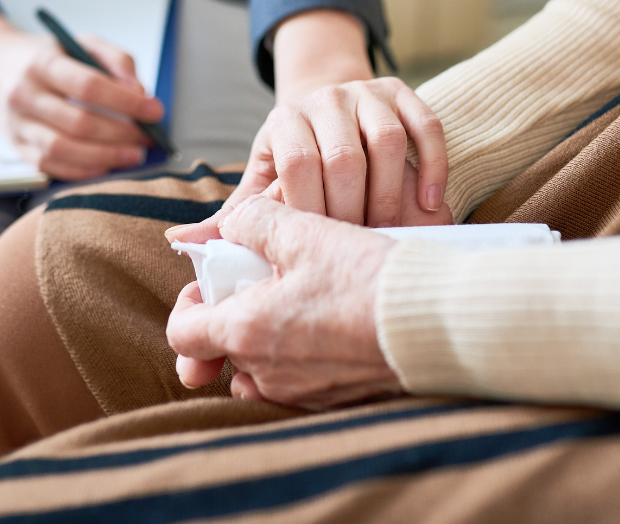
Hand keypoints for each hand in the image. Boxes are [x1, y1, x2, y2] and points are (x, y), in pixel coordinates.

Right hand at [0, 3, 162, 179]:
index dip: (126, 102)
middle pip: (78, 122)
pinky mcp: (16, 147)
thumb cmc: (49, 56)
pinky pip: (50, 167)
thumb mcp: (82, 43)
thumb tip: (139, 91)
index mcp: (43, 63)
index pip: (89, 86)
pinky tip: (107, 165)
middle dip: (121, 134)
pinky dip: (83, 171)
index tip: (155, 111)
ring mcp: (17, 124)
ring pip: (63, 149)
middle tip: (147, 137)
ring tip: (134, 155)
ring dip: (105, 157)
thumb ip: (117, 60)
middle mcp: (25, 94)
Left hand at [166, 195, 402, 409]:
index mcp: (248, 332)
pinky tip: (330, 320)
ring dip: (269, 334)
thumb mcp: (305, 232)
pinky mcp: (336, 399)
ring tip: (300, 296)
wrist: (436, 323)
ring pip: (262, 365)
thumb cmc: (366, 278)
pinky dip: (301, 352)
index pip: (183, 333)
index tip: (215, 280)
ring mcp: (303, 393)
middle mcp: (268, 374)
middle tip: (266, 279)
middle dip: (237, 312)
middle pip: (226, 347)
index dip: (190, 302)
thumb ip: (254, 221)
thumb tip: (232, 222)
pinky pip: (299, 379)